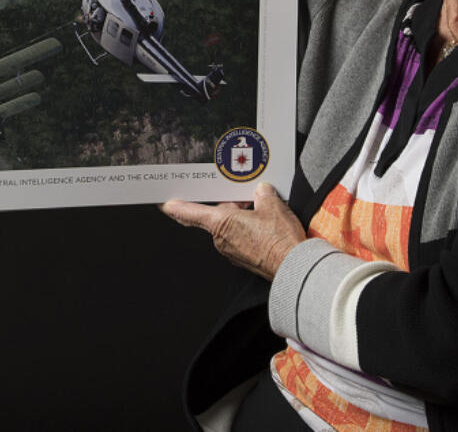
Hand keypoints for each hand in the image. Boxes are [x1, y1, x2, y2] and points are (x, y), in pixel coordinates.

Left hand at [160, 183, 305, 280]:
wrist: (293, 266)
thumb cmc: (279, 240)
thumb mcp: (272, 205)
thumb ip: (262, 194)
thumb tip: (262, 191)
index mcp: (221, 222)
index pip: (191, 213)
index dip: (176, 207)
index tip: (164, 204)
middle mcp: (222, 239)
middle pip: (218, 216)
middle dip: (232, 205)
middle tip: (248, 197)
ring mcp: (232, 251)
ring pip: (231, 227)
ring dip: (243, 218)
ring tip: (264, 212)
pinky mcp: (244, 259)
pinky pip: (241, 239)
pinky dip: (250, 231)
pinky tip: (267, 227)